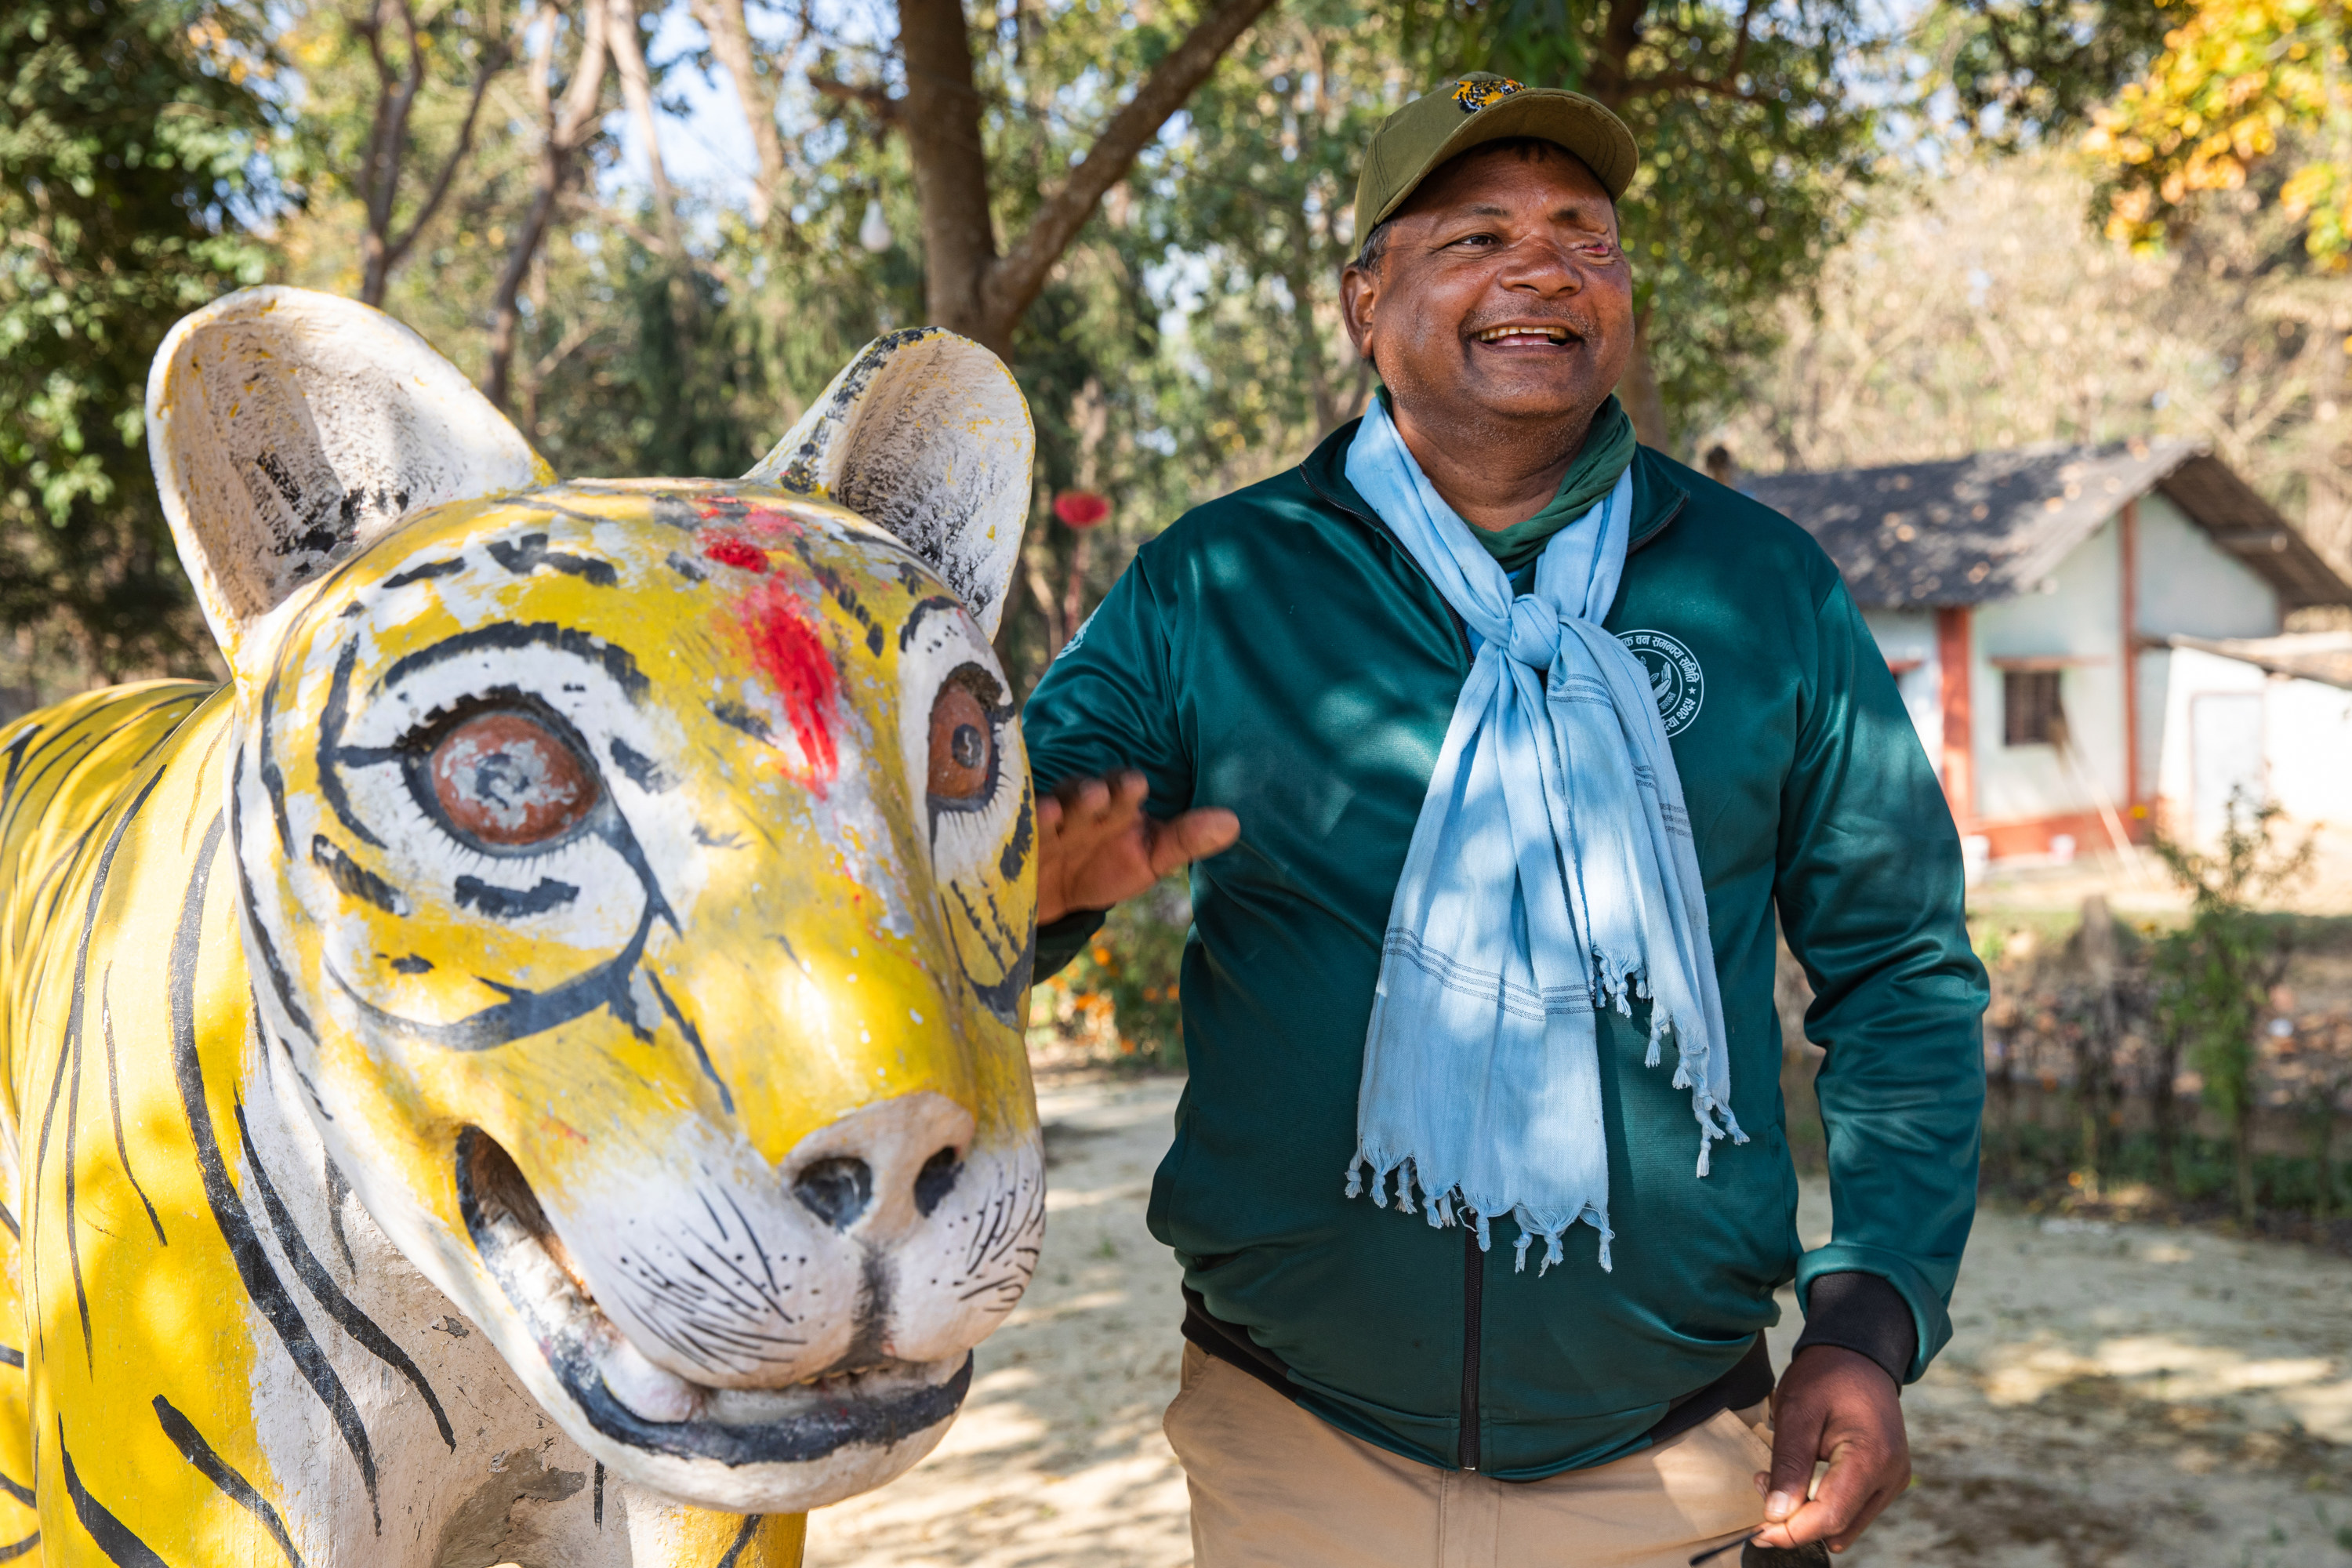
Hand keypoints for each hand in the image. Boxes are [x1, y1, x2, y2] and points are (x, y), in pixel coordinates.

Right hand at [1034, 770, 1238, 924]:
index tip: (1137, 786)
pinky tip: (1024, 831)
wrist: (1053, 896)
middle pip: (1085, 794)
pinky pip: (1016, 830)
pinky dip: (1020, 829)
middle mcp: (1080, 806)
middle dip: (1091, 794)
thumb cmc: (1106, 867)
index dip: (1127, 788)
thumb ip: (1186, 839)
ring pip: (1050, 808)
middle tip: (1098, 795)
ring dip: (1054, 808)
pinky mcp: (1015, 839)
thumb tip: (1235, 822)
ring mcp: (1046, 823)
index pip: (1123, 790)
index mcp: (1116, 805)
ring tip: (1057, 811)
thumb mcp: (1150, 857)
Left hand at [1750, 1346, 1908, 1554]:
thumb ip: (1789, 1464)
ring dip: (1808, 1514)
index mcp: (1872, 1458)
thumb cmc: (1826, 1376)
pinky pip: (1853, 1510)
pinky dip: (1824, 1505)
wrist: (1858, 1355)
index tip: (1756, 1530)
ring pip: (1846, 1524)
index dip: (1791, 1531)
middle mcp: (1891, 1477)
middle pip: (1838, 1526)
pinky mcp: (1887, 1481)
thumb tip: (1776, 1514)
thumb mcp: (1797, 1412)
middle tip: (1762, 1482)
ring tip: (1780, 1475)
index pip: (1830, 1517)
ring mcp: (1893, 1481)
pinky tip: (1803, 1478)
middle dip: (1795, 1520)